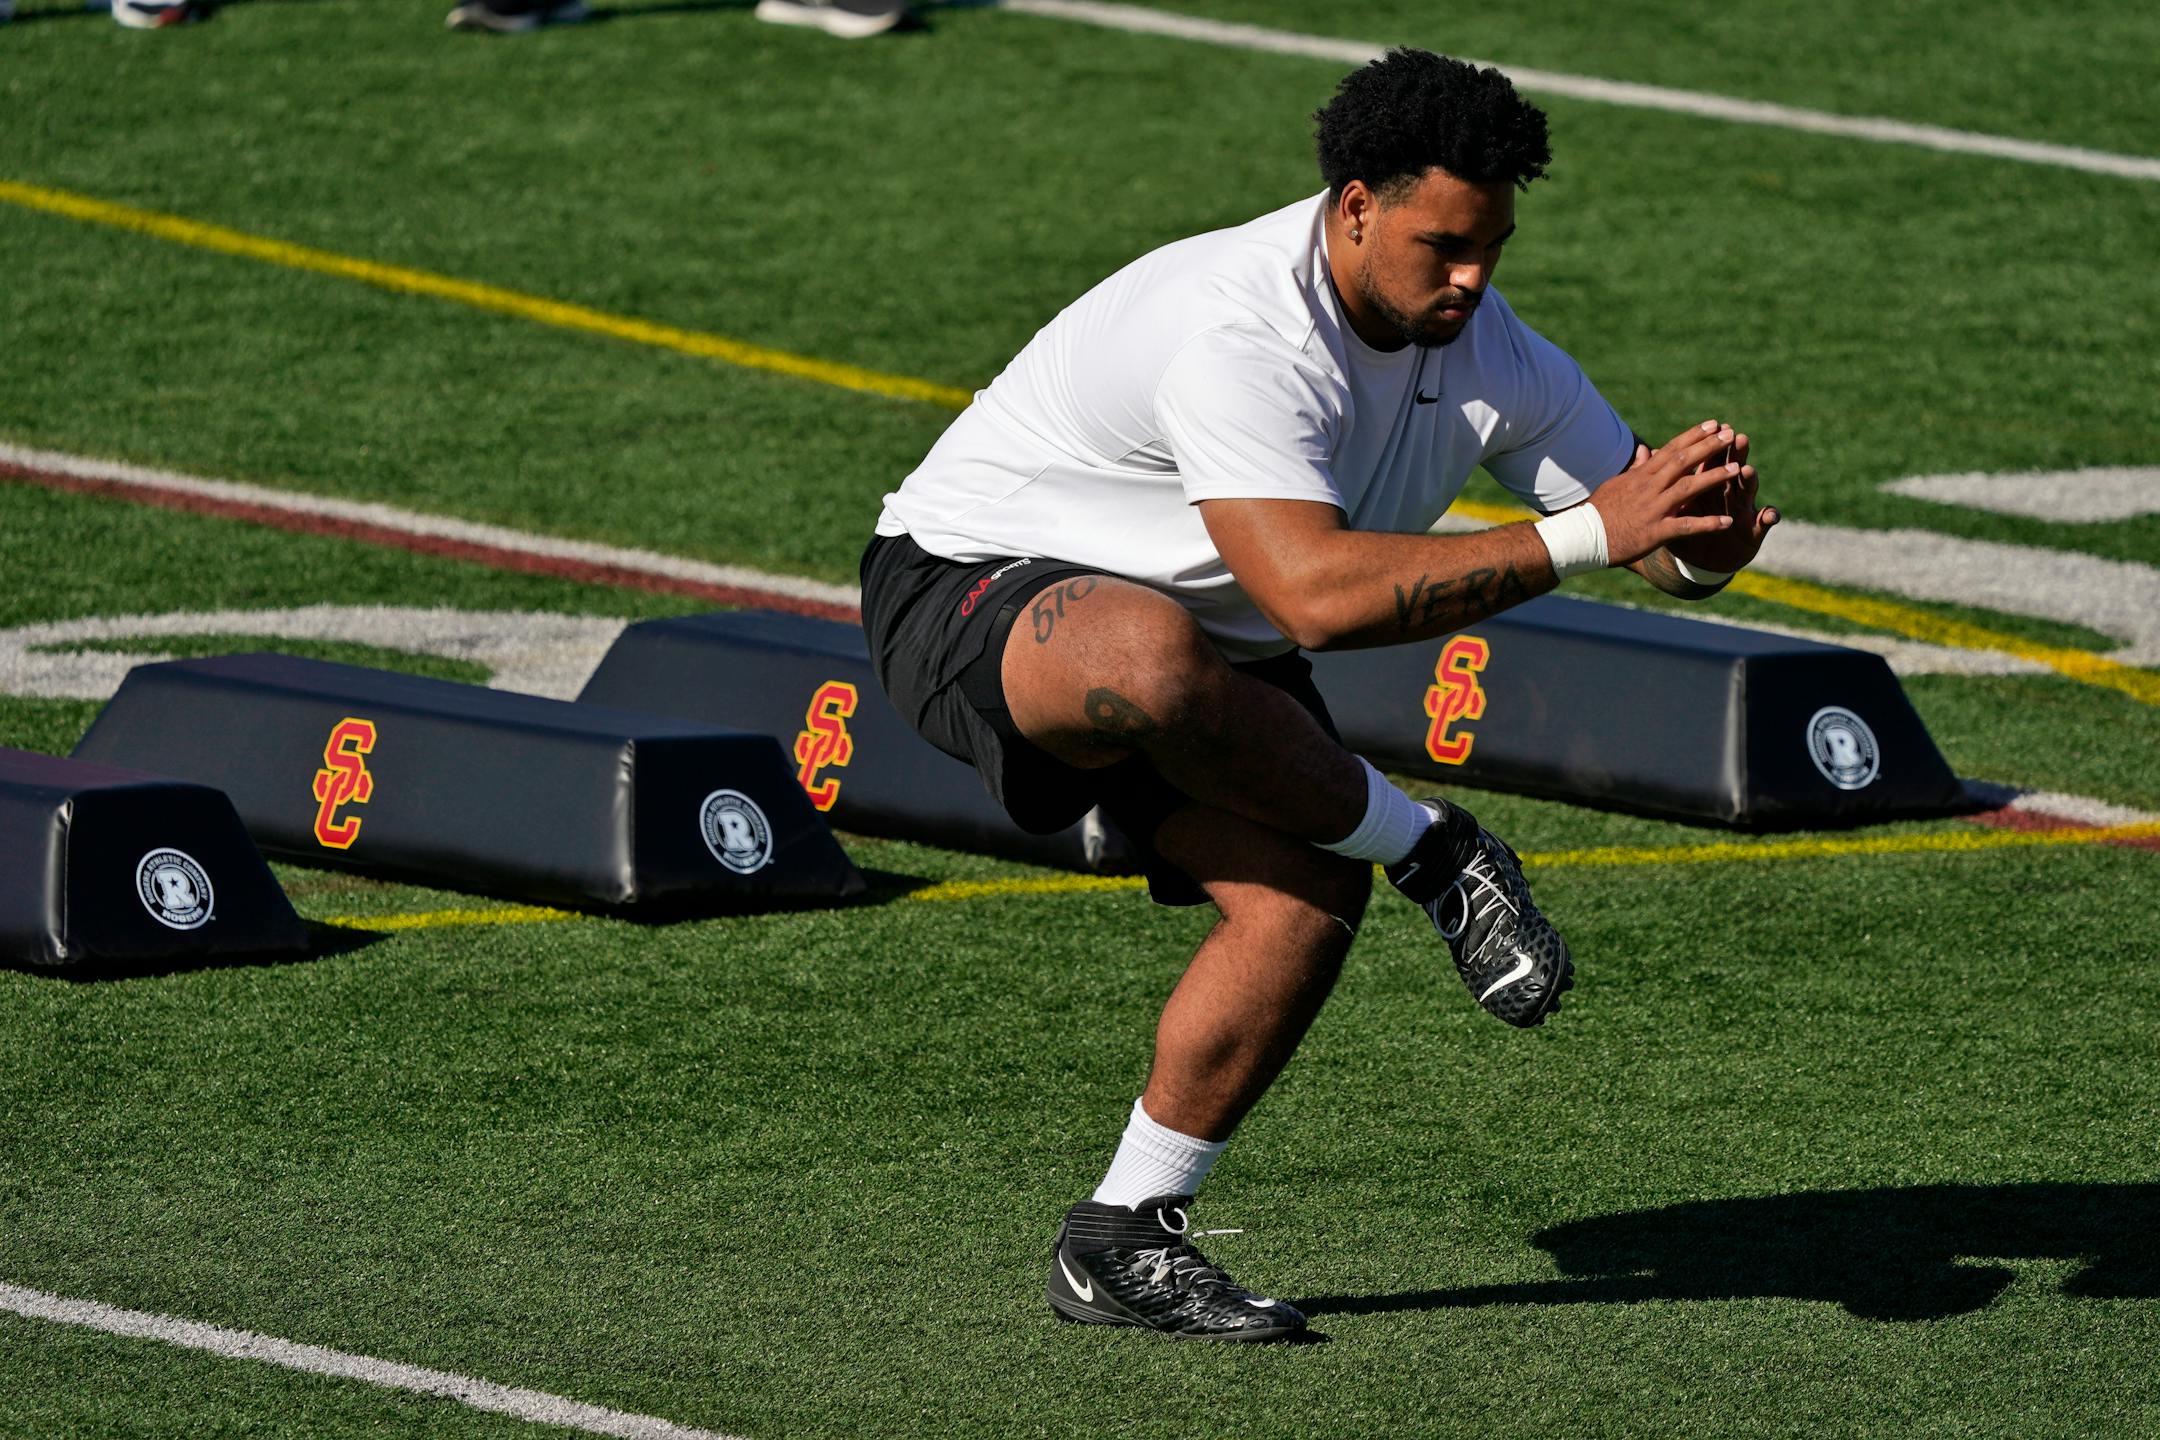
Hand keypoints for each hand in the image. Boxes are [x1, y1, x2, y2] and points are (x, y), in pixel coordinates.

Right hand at [1587, 420, 1748, 567]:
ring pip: (1687, 488)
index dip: (1694, 436)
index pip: (1671, 449)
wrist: (1582, 537)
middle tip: (1731, 435)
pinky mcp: (1655, 532)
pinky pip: (1685, 526)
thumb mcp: (1615, 483)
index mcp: (1641, 476)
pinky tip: (1726, 522)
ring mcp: (1652, 509)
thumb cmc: (1598, 511)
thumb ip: (1635, 467)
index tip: (1714, 425)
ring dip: (1713, 478)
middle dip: (1709, 447)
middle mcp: (1648, 488)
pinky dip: (1707, 524)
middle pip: (1683, 462)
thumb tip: (1644, 448)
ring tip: (1737, 469)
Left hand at [1661, 427, 1779, 573]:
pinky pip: (1762, 523)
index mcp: (1708, 487)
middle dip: (1736, 455)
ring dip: (1749, 482)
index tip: (1715, 425)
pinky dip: (1768, 518)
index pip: (1711, 461)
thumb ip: (1663, 480)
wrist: (1705, 561)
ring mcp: (1742, 511)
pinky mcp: (1753, 531)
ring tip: (1748, 470)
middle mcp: (1728, 495)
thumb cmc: (1687, 529)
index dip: (1712, 445)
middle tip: (1739, 438)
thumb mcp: (1672, 506)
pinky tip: (1771, 514)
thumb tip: (1647, 452)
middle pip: (1732, 470)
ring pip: (1747, 493)